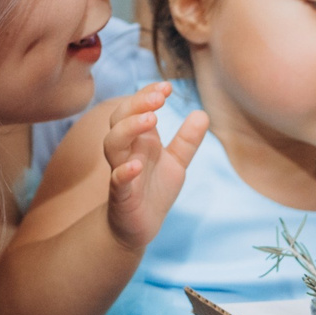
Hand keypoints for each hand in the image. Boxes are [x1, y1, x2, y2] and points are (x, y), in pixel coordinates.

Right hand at [101, 82, 207, 252]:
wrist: (139, 227)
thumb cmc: (154, 190)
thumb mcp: (176, 163)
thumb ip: (187, 140)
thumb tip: (202, 113)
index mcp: (139, 140)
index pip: (135, 108)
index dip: (147, 94)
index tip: (167, 87)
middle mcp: (127, 151)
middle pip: (119, 119)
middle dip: (137, 105)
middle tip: (159, 98)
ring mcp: (120, 171)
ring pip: (112, 144)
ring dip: (129, 129)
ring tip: (151, 120)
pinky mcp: (121, 196)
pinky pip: (117, 180)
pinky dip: (124, 171)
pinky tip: (137, 165)